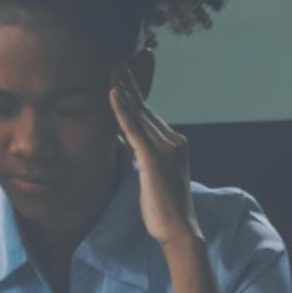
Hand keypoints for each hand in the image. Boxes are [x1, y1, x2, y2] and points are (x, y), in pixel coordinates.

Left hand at [109, 67, 202, 247]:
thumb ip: (142, 156)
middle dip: (130, 84)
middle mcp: (173, 141)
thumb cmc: (164, 208)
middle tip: (116, 62)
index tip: (123, 75)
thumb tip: (127, 142)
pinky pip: (134, 129)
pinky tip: (113, 94)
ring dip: (124, 90)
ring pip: (140, 114)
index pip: (149, 114)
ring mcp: (166, 148)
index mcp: (174, 144)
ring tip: (112, 69)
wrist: (179, 230)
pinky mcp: (154, 159)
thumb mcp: (151, 175)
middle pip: (146, 108)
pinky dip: (122, 110)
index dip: (135, 94)